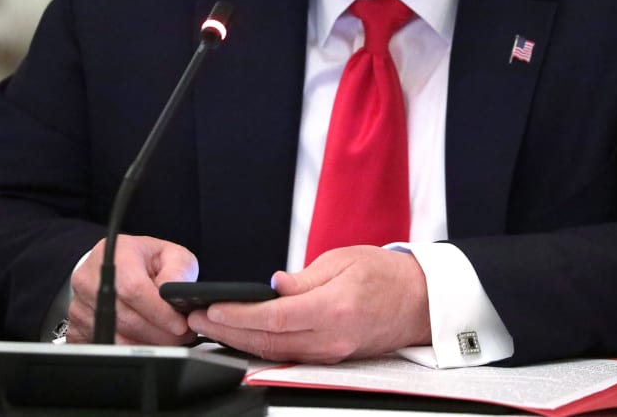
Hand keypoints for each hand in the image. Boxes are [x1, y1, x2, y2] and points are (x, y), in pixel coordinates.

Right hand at [67, 234, 199, 344]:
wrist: (119, 265)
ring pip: (116, 337)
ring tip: (169, 339)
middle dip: (159, 333)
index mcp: (115, 255)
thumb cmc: (145, 260)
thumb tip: (175, 293)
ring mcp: (80, 305)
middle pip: (125, 318)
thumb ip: (178, 271)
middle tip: (182, 336)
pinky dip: (130, 351)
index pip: (133, 289)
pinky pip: (105, 347)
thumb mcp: (171, 254)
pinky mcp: (77, 326)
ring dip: (147, 344)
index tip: (179, 325)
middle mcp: (90, 279)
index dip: (158, 312)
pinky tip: (147, 343)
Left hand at [187, 245, 430, 362]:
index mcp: (333, 309)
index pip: (272, 318)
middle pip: (267, 341)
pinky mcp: (332, 356)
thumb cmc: (387, 275)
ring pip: (275, 352)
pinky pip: (290, 354)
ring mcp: (332, 352)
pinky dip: (262, 346)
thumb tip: (272, 287)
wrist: (420, 301)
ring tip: (211, 327)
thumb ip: (304, 278)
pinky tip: (244, 336)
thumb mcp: (343, 259)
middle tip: (196, 320)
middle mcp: (331, 338)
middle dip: (227, 332)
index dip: (236, 315)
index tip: (209, 308)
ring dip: (239, 341)